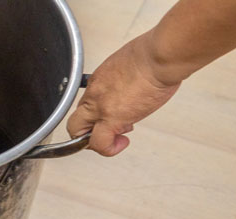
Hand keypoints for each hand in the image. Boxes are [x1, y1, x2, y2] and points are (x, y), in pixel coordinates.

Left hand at [66, 34, 180, 155]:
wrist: (160, 56)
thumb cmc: (152, 54)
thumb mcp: (126, 63)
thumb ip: (121, 80)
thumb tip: (128, 89)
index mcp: (98, 80)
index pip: (85, 104)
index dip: (95, 115)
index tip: (109, 115)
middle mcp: (94, 94)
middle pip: (75, 121)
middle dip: (86, 132)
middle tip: (105, 133)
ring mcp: (101, 107)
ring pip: (80, 134)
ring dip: (97, 141)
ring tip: (120, 136)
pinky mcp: (113, 119)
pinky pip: (100, 143)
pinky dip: (109, 149)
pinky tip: (122, 143)